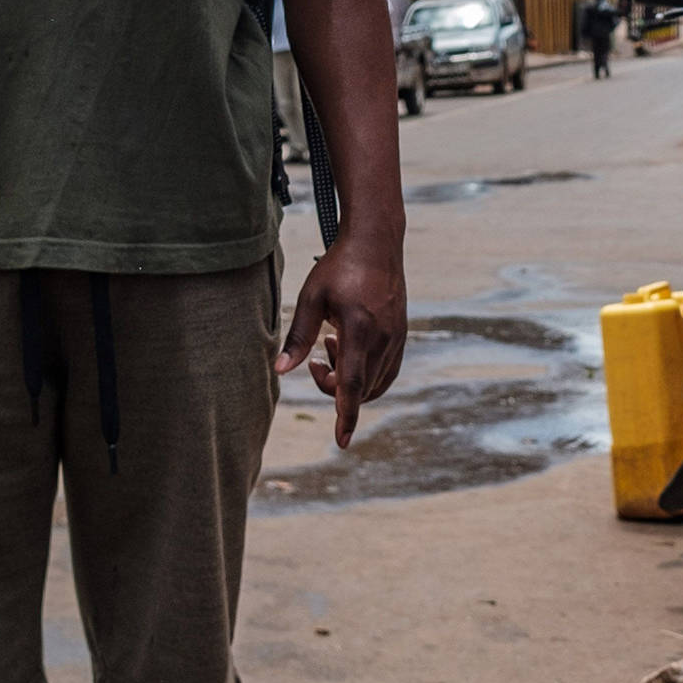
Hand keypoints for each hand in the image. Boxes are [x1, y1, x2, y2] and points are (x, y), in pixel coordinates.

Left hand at [275, 246, 407, 447]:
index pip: (351, 385)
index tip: (341, 441)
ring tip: (332, 346)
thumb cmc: (340, 266)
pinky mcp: (402, 333)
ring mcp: (397, 337)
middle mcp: (384, 338)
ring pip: (376, 382)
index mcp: (360, 329)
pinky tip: (349, 350)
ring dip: (351, 380)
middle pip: (361, 388)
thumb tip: (280, 371)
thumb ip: (298, 337)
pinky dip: (368, 374)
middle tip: (315, 360)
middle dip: (335, 389)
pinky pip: (388, 370)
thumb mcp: (312, 297)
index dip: (344, 415)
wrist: (377, 241)